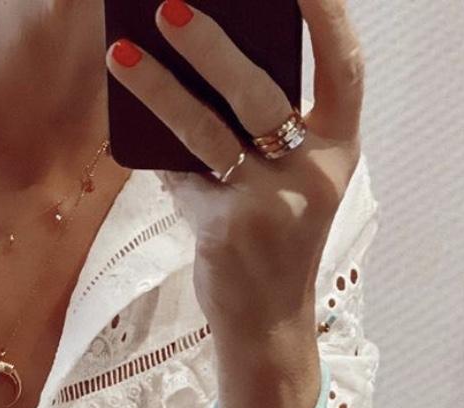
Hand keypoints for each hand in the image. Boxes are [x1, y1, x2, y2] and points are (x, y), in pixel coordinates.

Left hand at [105, 0, 365, 341]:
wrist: (266, 319)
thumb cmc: (274, 233)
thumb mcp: (290, 177)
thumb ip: (262, 126)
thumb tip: (197, 55)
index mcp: (340, 147)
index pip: (344, 67)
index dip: (327, 15)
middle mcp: (314, 172)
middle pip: (260, 94)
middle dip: (211, 45)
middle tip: (169, 7)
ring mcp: (270, 204)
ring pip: (207, 133)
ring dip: (159, 90)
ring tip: (119, 54)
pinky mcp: (227, 231)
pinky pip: (180, 176)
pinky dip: (155, 153)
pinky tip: (127, 126)